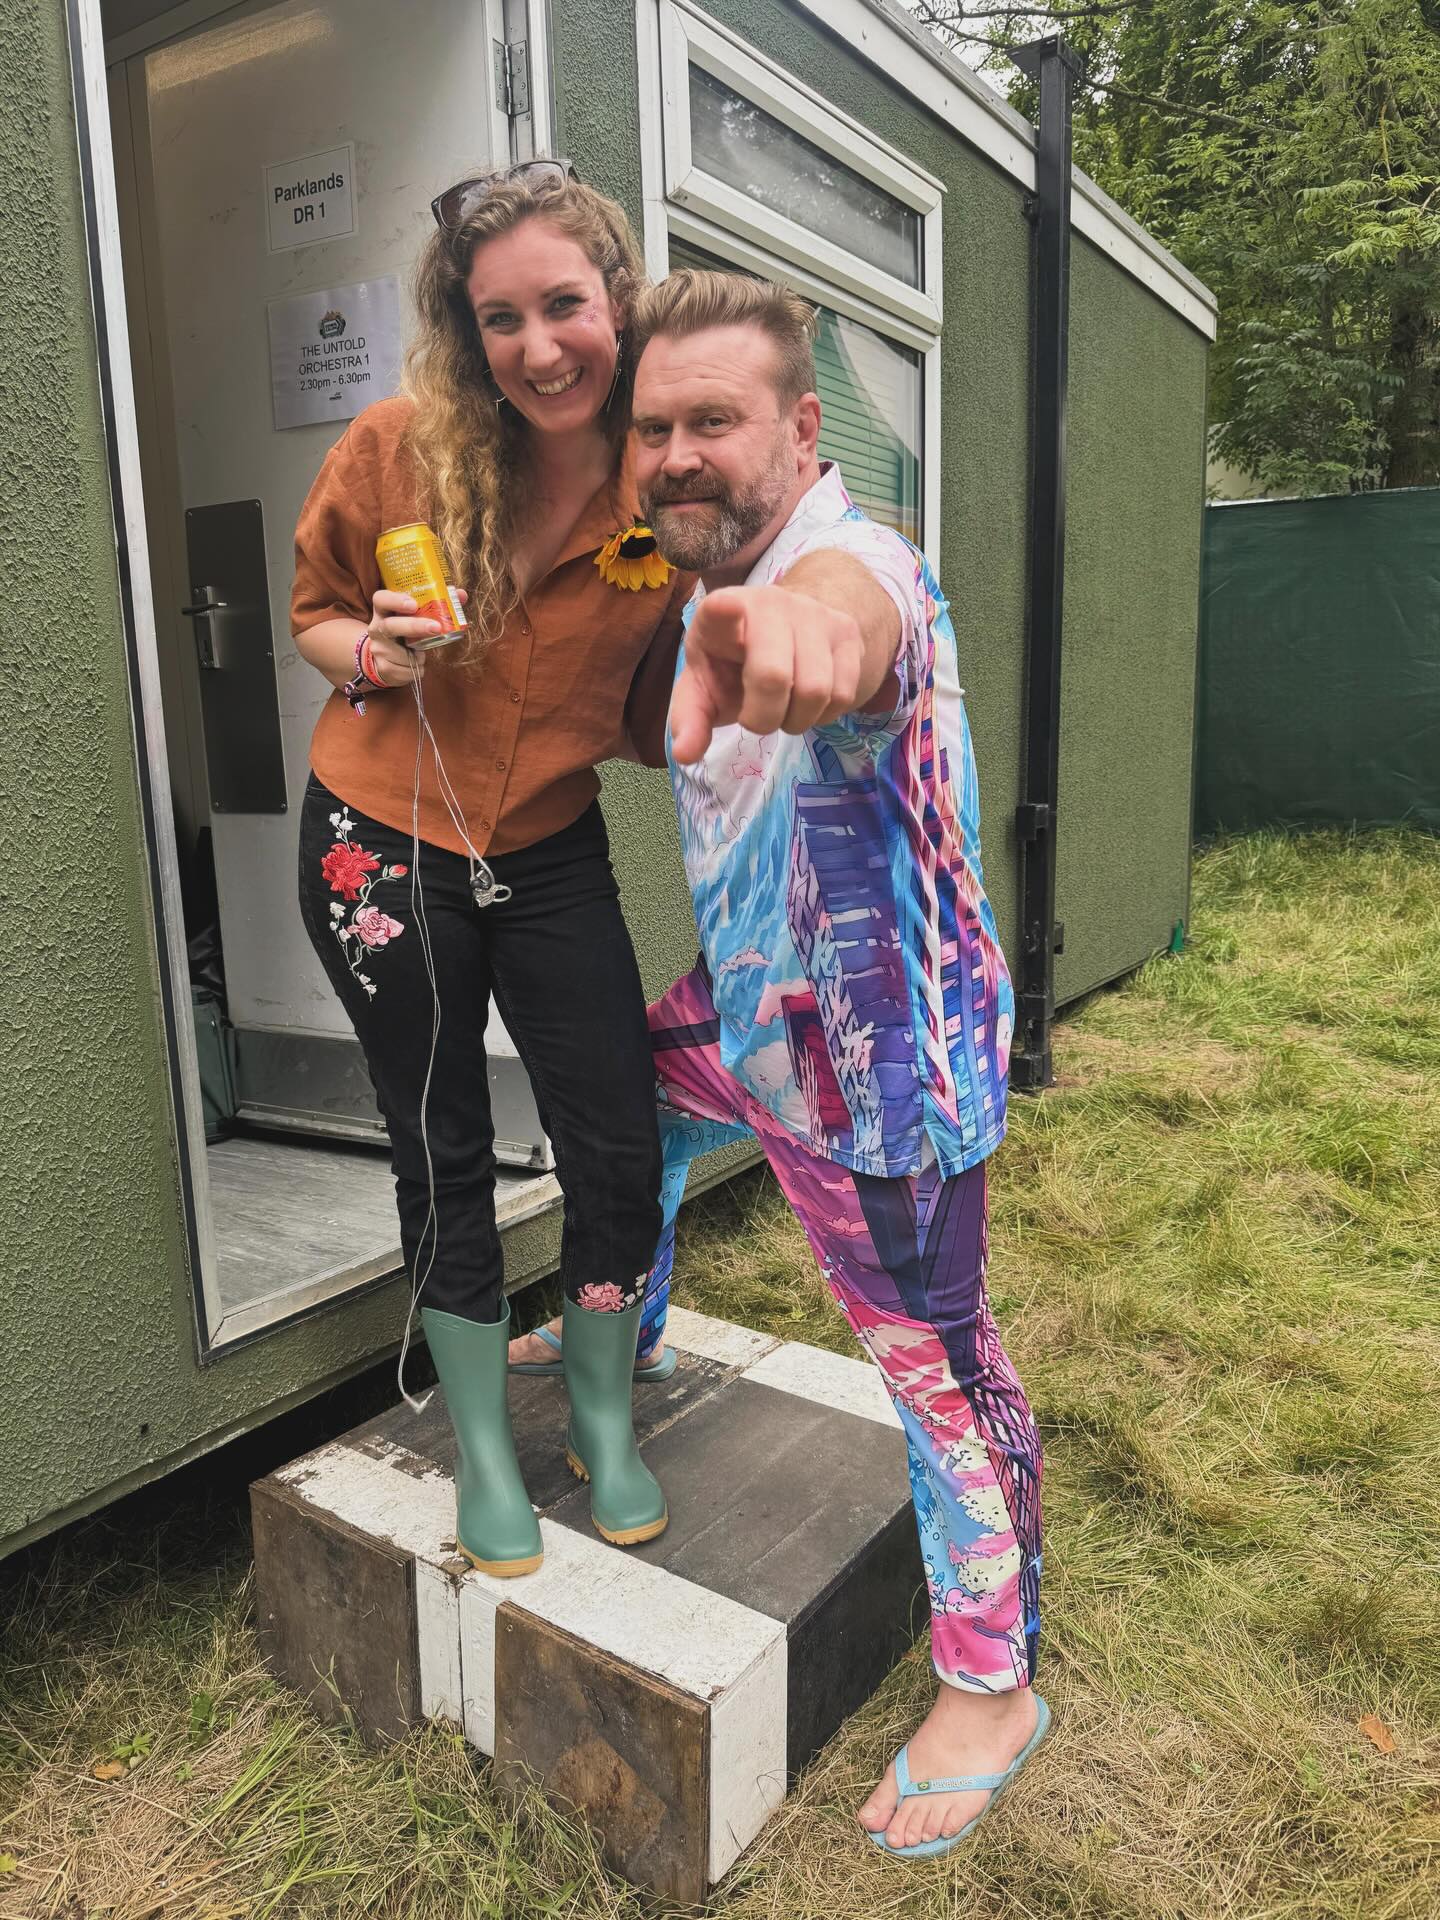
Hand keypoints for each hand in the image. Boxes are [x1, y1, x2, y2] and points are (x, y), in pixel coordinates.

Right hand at [361, 587, 468, 685]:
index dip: (395, 600)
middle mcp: (376, 628)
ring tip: (420, 653)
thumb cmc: (407, 633)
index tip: (413, 604)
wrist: (387, 660)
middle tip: (436, 627)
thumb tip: (461, 595)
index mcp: (384, 611)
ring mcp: (378, 648)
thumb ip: (438, 605)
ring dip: (418, 655)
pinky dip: (417, 668)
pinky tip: (414, 663)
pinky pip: (406, 670)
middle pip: (391, 626)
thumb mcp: (417, 619)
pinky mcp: (383, 667)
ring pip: (402, 653)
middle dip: (414, 627)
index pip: (381, 599)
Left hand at [669, 585, 863, 763]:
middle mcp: (772, 603)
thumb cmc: (732, 666)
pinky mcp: (847, 632)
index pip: (723, 605)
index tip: (725, 608)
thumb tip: (685, 753)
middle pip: (774, 676)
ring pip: (816, 691)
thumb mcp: (702, 689)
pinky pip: (844, 694)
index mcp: (722, 612)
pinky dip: (824, 715)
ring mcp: (815, 614)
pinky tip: (807, 703)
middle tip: (757, 720)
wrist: (786, 634)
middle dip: (764, 718)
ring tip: (784, 709)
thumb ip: (690, 720)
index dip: (725, 609)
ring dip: (797, 720)